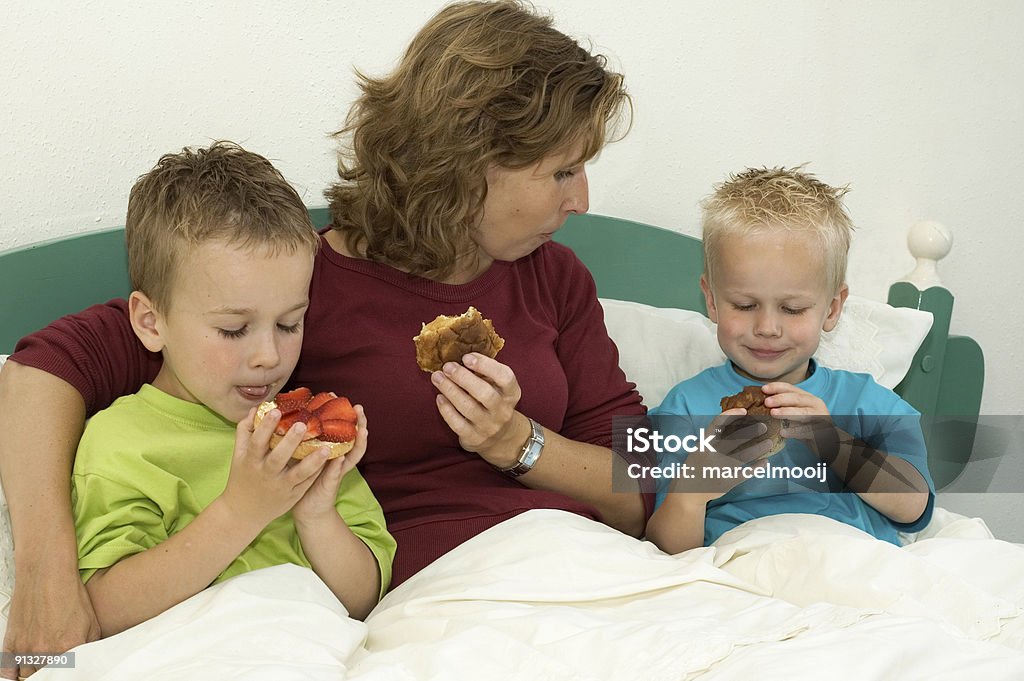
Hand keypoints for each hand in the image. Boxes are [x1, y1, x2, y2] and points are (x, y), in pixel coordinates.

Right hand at [1, 566, 99, 678]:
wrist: (47, 574)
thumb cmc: (68, 594)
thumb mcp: (92, 622)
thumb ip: (90, 646)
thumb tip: (89, 660)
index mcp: (68, 647)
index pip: (69, 675)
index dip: (70, 674)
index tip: (71, 671)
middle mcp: (45, 651)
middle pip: (47, 676)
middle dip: (54, 672)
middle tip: (58, 665)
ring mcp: (25, 649)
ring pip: (28, 675)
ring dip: (36, 671)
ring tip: (45, 662)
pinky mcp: (11, 643)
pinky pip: (9, 669)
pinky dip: (15, 672)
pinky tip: (23, 669)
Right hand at [219, 407, 331, 527]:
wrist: (243, 512)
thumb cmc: (242, 476)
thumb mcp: (239, 455)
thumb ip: (246, 431)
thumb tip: (257, 409)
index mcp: (251, 462)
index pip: (257, 442)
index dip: (265, 427)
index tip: (276, 410)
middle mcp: (266, 474)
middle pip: (278, 458)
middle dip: (290, 441)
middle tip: (303, 425)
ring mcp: (281, 487)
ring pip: (298, 473)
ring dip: (313, 461)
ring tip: (326, 447)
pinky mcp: (293, 496)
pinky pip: (307, 483)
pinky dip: (317, 472)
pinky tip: (330, 460)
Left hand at [292, 405, 367, 524]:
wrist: (306, 509)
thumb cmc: (303, 479)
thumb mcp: (303, 455)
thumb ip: (301, 439)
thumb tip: (288, 417)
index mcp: (332, 449)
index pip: (342, 428)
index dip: (342, 413)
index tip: (338, 397)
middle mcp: (339, 458)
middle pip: (354, 438)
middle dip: (359, 423)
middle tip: (359, 408)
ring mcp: (337, 472)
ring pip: (352, 455)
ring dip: (359, 442)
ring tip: (362, 429)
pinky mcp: (331, 485)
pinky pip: (335, 474)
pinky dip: (338, 466)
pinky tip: (340, 457)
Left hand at [431, 353, 526, 466]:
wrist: (500, 437)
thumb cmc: (494, 403)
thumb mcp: (497, 387)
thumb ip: (485, 372)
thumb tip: (460, 358)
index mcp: (512, 393)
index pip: (505, 377)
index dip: (486, 365)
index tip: (467, 357)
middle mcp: (503, 411)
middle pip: (485, 393)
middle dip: (463, 378)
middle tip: (447, 366)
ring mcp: (489, 426)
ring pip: (468, 408)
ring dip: (450, 390)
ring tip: (437, 377)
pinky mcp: (474, 438)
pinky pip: (457, 423)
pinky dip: (446, 409)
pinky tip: (439, 397)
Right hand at [670, 408, 771, 501]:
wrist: (688, 490)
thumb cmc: (696, 466)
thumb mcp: (700, 449)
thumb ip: (713, 438)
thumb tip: (734, 423)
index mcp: (704, 444)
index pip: (717, 424)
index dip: (731, 415)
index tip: (744, 411)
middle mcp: (711, 455)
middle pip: (735, 439)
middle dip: (752, 431)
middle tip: (764, 426)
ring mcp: (720, 468)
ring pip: (744, 456)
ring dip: (759, 448)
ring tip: (769, 443)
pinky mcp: (727, 481)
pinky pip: (746, 473)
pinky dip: (757, 467)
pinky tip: (765, 462)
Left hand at [762, 382, 835, 448]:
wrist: (827, 442)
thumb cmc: (807, 426)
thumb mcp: (796, 414)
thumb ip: (784, 408)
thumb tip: (761, 404)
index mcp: (807, 398)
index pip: (791, 389)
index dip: (777, 387)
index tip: (763, 389)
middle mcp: (815, 404)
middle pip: (797, 399)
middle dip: (781, 399)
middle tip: (766, 402)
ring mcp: (821, 417)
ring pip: (804, 413)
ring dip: (787, 412)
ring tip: (773, 413)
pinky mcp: (823, 431)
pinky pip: (808, 431)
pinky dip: (795, 431)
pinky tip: (783, 432)